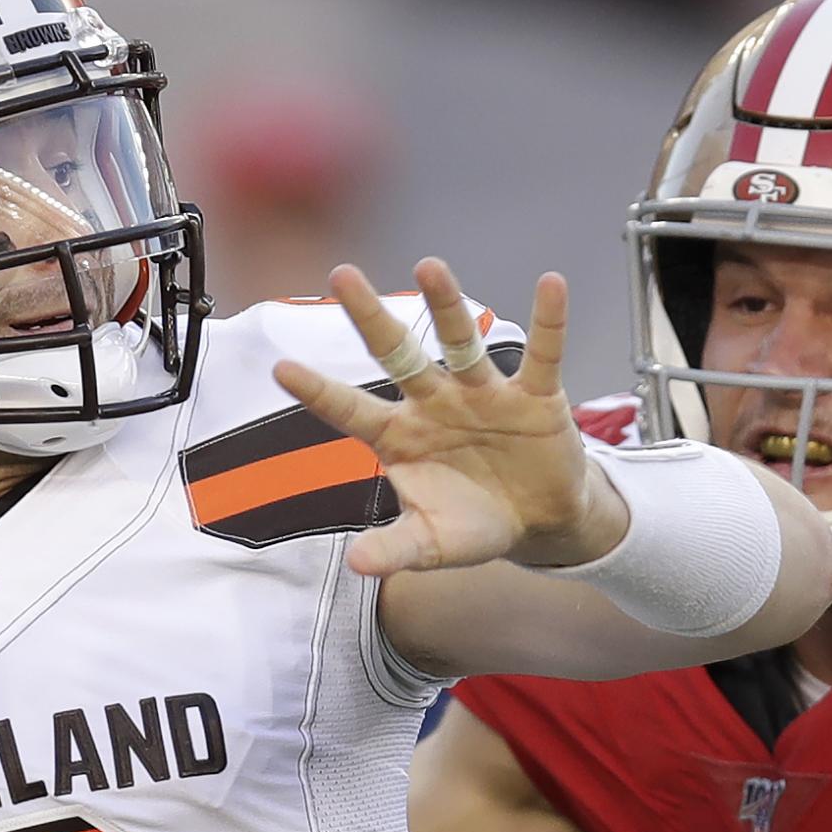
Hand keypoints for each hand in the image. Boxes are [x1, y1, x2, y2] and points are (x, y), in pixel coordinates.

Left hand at [272, 259, 625, 579]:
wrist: (538, 522)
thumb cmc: (474, 524)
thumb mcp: (433, 544)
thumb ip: (397, 549)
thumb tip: (358, 563)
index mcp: (401, 437)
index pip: (350, 410)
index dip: (318, 392)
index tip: (280, 369)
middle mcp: (435, 403)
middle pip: (397, 353)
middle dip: (369, 317)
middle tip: (341, 275)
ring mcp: (483, 393)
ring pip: (460, 342)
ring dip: (447, 305)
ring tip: (430, 267)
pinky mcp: (535, 395)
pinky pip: (543, 352)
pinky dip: (549, 320)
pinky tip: (551, 283)